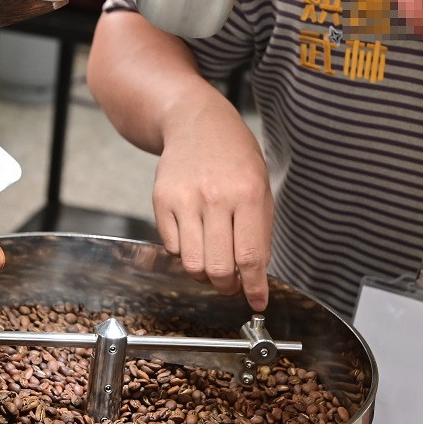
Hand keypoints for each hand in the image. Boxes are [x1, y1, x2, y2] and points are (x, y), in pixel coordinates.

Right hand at [153, 92, 273, 309]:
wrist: (195, 122)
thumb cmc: (234, 156)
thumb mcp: (261, 186)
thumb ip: (260, 231)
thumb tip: (255, 274)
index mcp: (248, 194)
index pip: (250, 256)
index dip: (254, 287)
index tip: (257, 302)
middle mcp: (214, 198)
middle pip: (218, 268)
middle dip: (227, 287)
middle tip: (233, 285)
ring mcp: (184, 200)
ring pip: (191, 264)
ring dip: (205, 274)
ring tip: (214, 264)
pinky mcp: (161, 201)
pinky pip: (171, 247)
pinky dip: (185, 253)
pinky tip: (196, 239)